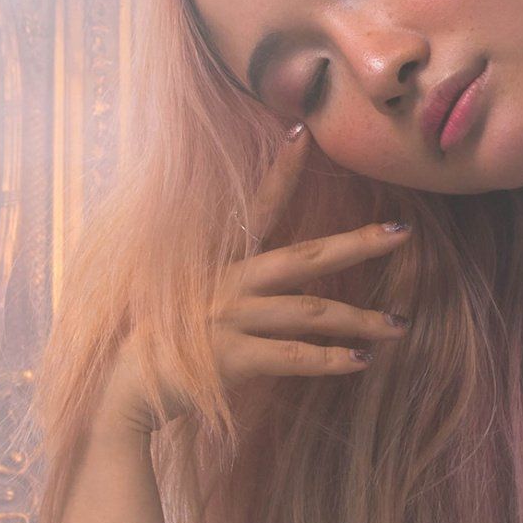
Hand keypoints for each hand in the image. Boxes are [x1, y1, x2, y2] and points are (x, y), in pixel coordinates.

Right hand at [93, 131, 412, 435]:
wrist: (120, 390)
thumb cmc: (156, 346)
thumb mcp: (186, 300)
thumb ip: (222, 286)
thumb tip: (255, 280)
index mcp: (220, 264)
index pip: (257, 207)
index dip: (280, 169)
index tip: (303, 132)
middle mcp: (229, 283)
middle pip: (306, 257)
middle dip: (358, 243)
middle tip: (402, 233)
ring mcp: (231, 318)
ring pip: (311, 312)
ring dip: (361, 319)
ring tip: (399, 326)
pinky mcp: (233, 357)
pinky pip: (295, 356)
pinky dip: (331, 359)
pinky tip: (360, 361)